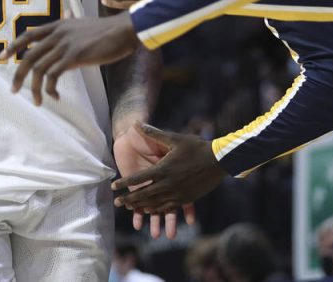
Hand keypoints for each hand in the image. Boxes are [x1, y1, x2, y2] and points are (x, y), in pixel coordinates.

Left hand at [0, 12, 139, 104]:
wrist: (124, 30)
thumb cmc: (108, 30)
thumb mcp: (82, 25)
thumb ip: (70, 28)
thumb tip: (65, 26)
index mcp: (58, 25)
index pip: (28, 34)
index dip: (13, 46)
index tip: (2, 57)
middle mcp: (58, 33)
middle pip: (29, 55)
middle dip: (18, 75)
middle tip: (14, 90)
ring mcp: (65, 44)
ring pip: (38, 68)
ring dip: (34, 88)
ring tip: (37, 101)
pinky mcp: (75, 56)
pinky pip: (53, 75)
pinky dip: (50, 89)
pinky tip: (55, 97)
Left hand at [113, 124, 196, 238]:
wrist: (219, 160)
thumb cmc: (196, 147)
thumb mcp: (174, 138)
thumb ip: (154, 133)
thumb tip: (136, 123)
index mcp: (163, 169)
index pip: (138, 178)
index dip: (124, 183)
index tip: (113, 187)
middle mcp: (168, 183)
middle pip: (144, 194)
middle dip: (129, 199)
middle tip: (117, 203)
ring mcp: (177, 193)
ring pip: (154, 203)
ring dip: (141, 206)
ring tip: (130, 208)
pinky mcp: (185, 198)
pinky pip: (167, 206)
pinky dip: (156, 209)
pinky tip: (149, 211)